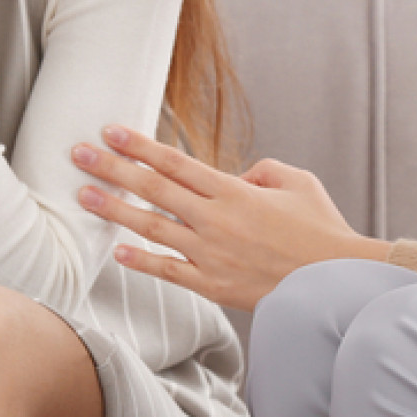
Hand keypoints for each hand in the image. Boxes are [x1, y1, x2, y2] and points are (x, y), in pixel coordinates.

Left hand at [71, 126, 390, 309]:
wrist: (336, 281)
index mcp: (235, 191)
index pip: (177, 163)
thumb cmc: (321, 229)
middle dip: (113, 169)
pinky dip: (141, 261)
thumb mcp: (297, 181)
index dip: (141, 146)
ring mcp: (211, 255)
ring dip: (115, 210)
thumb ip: (261, 170)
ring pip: (152, 228)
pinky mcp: (213, 285)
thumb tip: (234, 177)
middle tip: (79, 154)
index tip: (112, 131)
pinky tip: (116, 249)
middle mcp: (216, 221)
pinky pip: (169, 272)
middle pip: (154, 190)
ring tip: (84, 195)